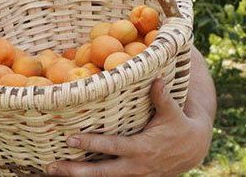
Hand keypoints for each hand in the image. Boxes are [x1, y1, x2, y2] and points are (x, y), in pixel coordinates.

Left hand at [45, 78, 211, 175]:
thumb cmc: (179, 126)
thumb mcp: (173, 111)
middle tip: (52, 166)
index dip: (91, 143)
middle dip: (75, 171)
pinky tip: (73, 175)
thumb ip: (162, 97)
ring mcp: (134, 176)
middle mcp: (135, 167)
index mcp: (142, 148)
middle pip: (101, 173)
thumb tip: (156, 78)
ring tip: (54, 171)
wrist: (193, 150)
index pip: (112, 147)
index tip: (70, 139)